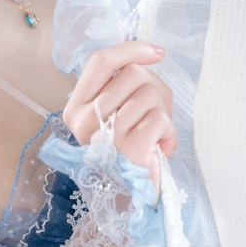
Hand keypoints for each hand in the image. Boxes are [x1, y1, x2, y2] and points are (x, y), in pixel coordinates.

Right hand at [62, 42, 175, 190]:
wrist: (134, 197)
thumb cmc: (128, 150)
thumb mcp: (113, 114)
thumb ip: (120, 86)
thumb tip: (148, 55)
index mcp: (76, 108)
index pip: (100, 61)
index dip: (131, 49)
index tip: (156, 53)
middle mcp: (85, 120)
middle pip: (132, 74)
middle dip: (155, 87)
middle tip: (155, 111)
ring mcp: (107, 134)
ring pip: (149, 93)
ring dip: (163, 110)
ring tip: (156, 131)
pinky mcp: (130, 148)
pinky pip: (160, 117)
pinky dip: (169, 130)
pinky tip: (162, 145)